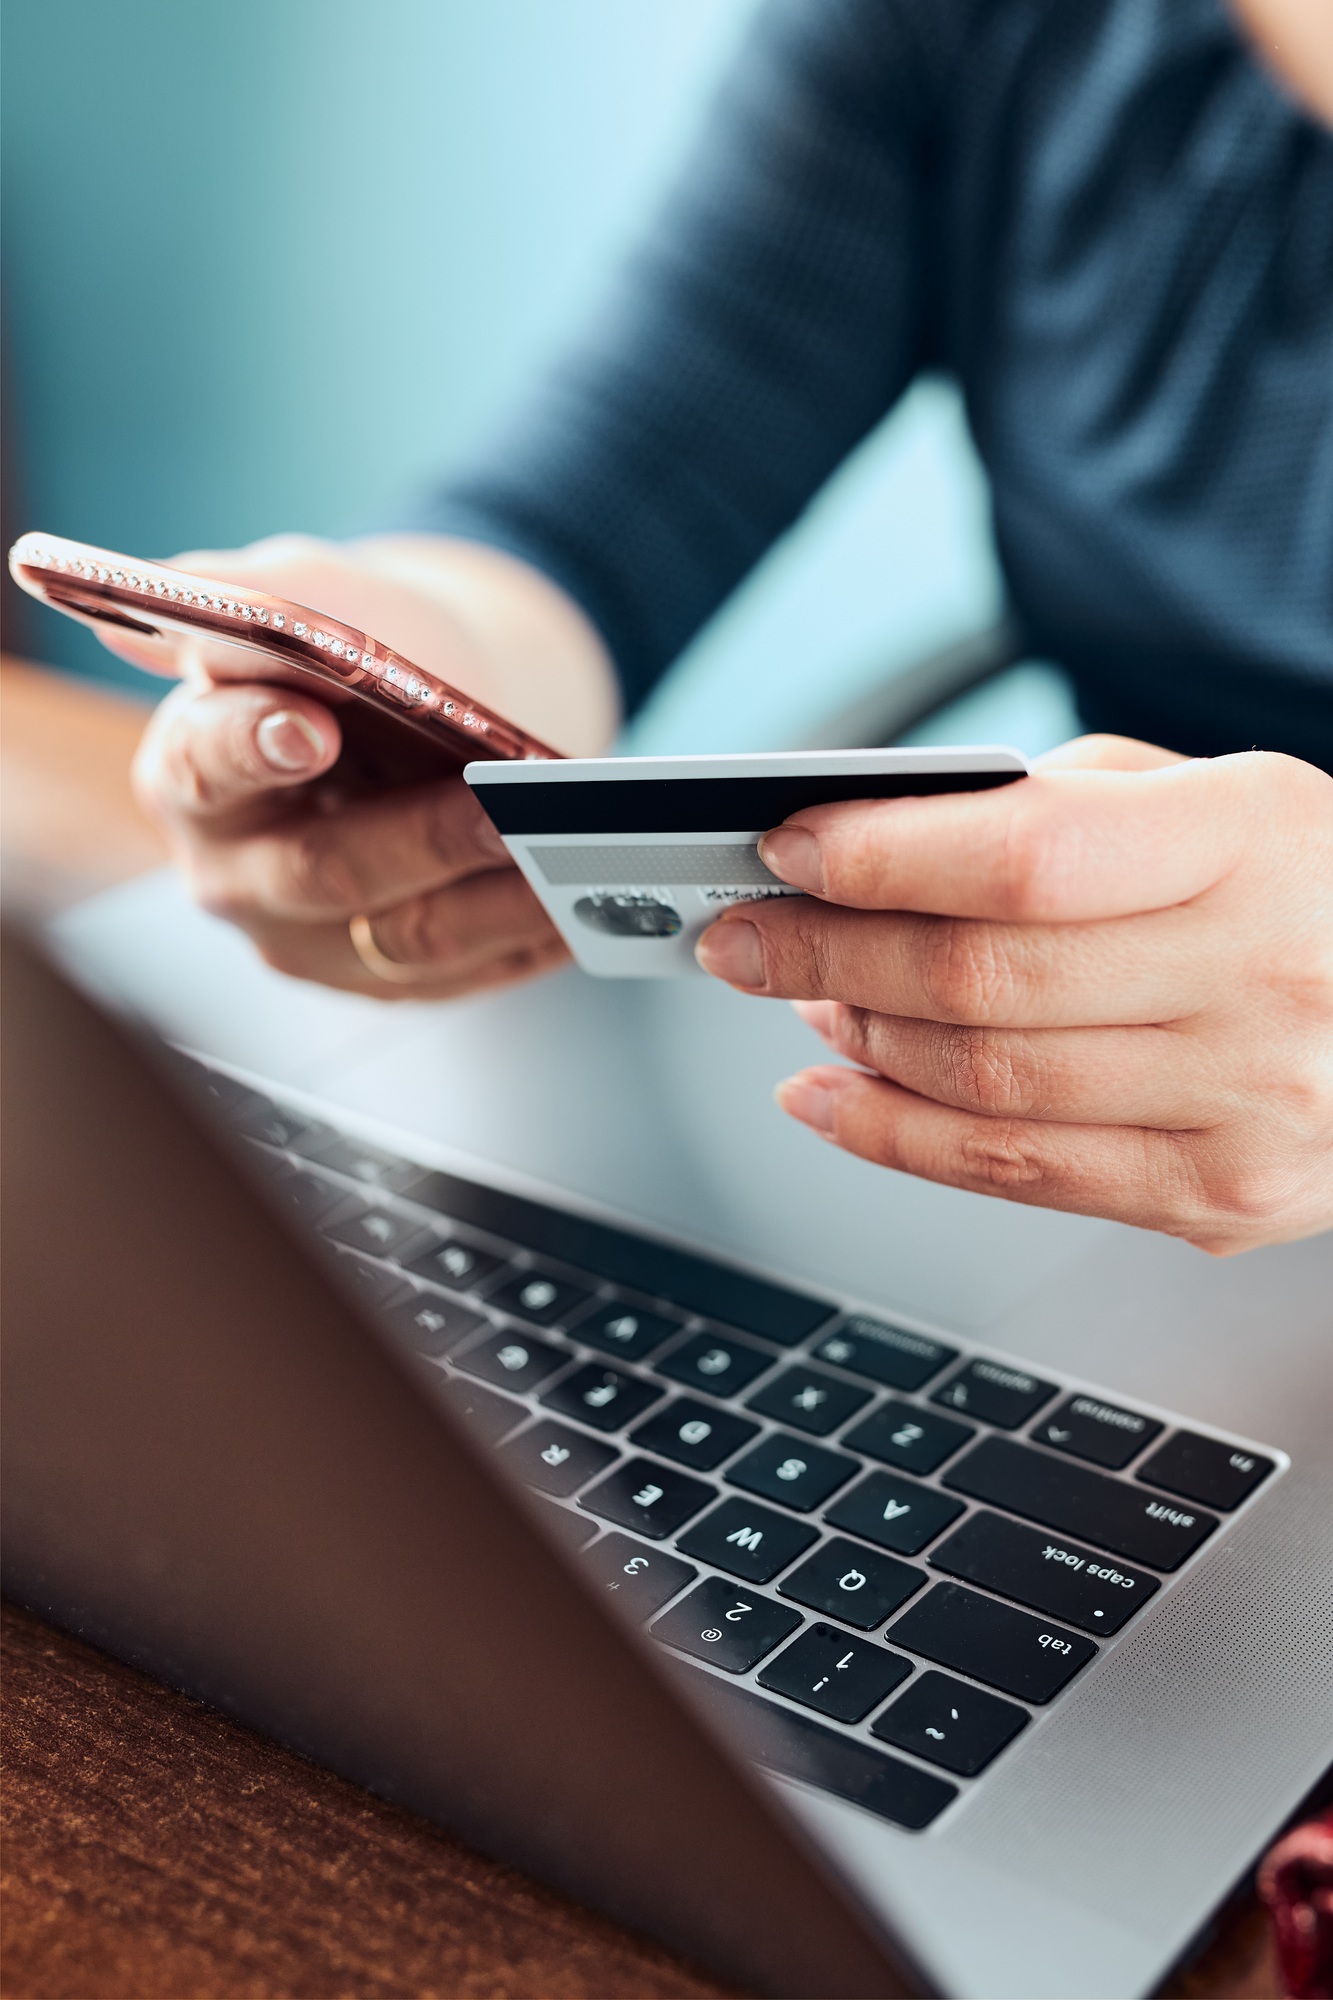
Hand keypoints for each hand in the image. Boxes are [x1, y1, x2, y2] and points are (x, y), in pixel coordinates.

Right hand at [115, 533, 617, 998]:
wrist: (423, 710)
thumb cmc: (360, 652)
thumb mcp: (311, 597)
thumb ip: (253, 597)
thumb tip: (181, 605)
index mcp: (189, 771)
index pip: (203, 764)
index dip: (251, 746)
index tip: (310, 729)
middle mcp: (235, 875)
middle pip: (324, 868)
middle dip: (422, 837)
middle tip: (499, 806)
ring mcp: (309, 942)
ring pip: (409, 939)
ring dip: (498, 903)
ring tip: (569, 860)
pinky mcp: (384, 980)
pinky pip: (465, 974)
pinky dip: (529, 938)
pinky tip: (585, 902)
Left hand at [695, 737, 1332, 1252]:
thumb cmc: (1318, 892)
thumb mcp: (1223, 800)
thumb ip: (1067, 809)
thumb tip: (879, 849)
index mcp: (1260, 843)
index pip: (1031, 857)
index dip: (886, 857)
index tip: (787, 848)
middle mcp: (1262, 980)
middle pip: (983, 981)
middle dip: (826, 955)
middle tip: (741, 934)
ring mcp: (1246, 1109)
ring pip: (983, 1087)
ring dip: (854, 1043)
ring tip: (796, 997)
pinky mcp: (1221, 1203)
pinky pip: (1016, 1176)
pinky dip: (895, 1138)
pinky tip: (831, 1096)